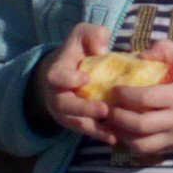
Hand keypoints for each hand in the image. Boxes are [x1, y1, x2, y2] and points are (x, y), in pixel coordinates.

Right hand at [37, 23, 117, 139]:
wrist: (67, 72)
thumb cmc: (79, 50)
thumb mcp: (83, 35)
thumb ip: (92, 34)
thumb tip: (102, 49)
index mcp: (57, 72)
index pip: (57, 77)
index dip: (69, 79)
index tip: (86, 78)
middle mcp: (57, 95)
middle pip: (65, 106)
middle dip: (83, 109)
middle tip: (104, 110)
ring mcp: (64, 111)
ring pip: (75, 123)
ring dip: (94, 128)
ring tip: (113, 132)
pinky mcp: (74, 122)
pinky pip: (85, 131)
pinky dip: (99, 135)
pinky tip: (116, 138)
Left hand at [101, 39, 172, 162]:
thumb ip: (164, 49)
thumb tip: (138, 56)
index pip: (147, 98)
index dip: (126, 95)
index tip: (114, 89)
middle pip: (140, 125)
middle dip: (117, 117)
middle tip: (106, 107)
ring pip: (141, 143)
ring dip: (120, 134)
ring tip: (110, 122)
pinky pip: (147, 150)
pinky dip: (131, 142)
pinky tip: (122, 131)